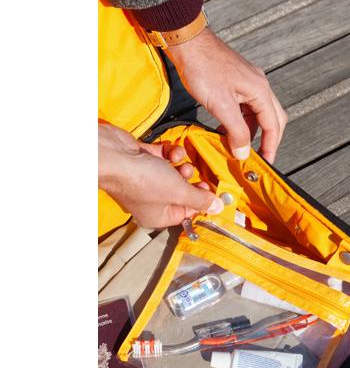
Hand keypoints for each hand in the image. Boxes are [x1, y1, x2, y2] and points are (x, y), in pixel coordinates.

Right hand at [98, 123, 223, 228]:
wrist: (113, 155)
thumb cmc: (144, 180)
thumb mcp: (178, 192)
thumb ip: (200, 199)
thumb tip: (218, 209)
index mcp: (158, 216)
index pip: (187, 213)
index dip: (201, 203)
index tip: (213, 192)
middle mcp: (151, 201)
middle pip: (181, 193)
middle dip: (191, 182)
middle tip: (198, 177)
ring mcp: (146, 180)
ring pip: (173, 174)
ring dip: (182, 166)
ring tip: (183, 164)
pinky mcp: (143, 161)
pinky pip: (163, 159)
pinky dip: (170, 154)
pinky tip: (172, 151)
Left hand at [166, 28, 287, 162]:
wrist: (187, 43)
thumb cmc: (203, 68)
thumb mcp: (221, 105)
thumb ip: (236, 131)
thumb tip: (243, 153)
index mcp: (260, 91)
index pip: (273, 125)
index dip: (271, 147)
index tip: (265, 163)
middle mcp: (259, 86)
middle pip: (272, 119)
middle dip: (267, 140)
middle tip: (258, 158)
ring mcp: (248, 83)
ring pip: (258, 114)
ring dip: (250, 132)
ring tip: (237, 147)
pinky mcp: (236, 82)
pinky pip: (245, 107)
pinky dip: (239, 122)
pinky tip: (226, 130)